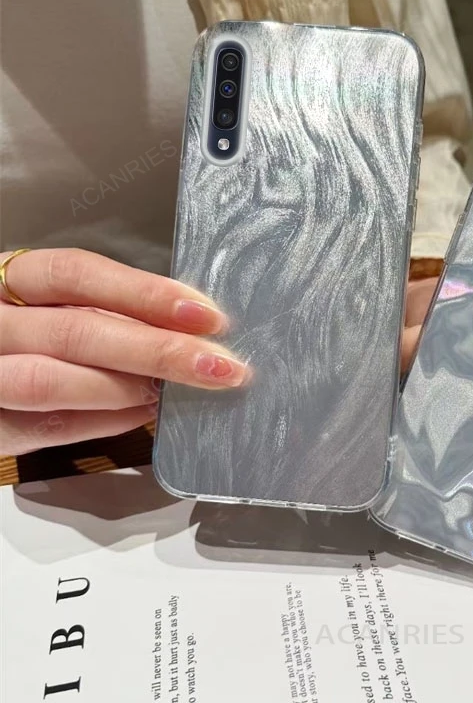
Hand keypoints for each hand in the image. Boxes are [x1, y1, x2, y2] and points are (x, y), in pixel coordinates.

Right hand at [0, 249, 248, 454]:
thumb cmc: (20, 332)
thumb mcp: (48, 305)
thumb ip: (104, 311)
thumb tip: (186, 331)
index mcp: (9, 279)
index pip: (77, 274)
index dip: (145, 293)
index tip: (206, 314)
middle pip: (77, 330)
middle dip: (158, 350)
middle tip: (221, 366)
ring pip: (53, 381)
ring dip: (129, 388)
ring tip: (181, 392)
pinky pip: (46, 428)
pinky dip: (103, 421)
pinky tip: (145, 414)